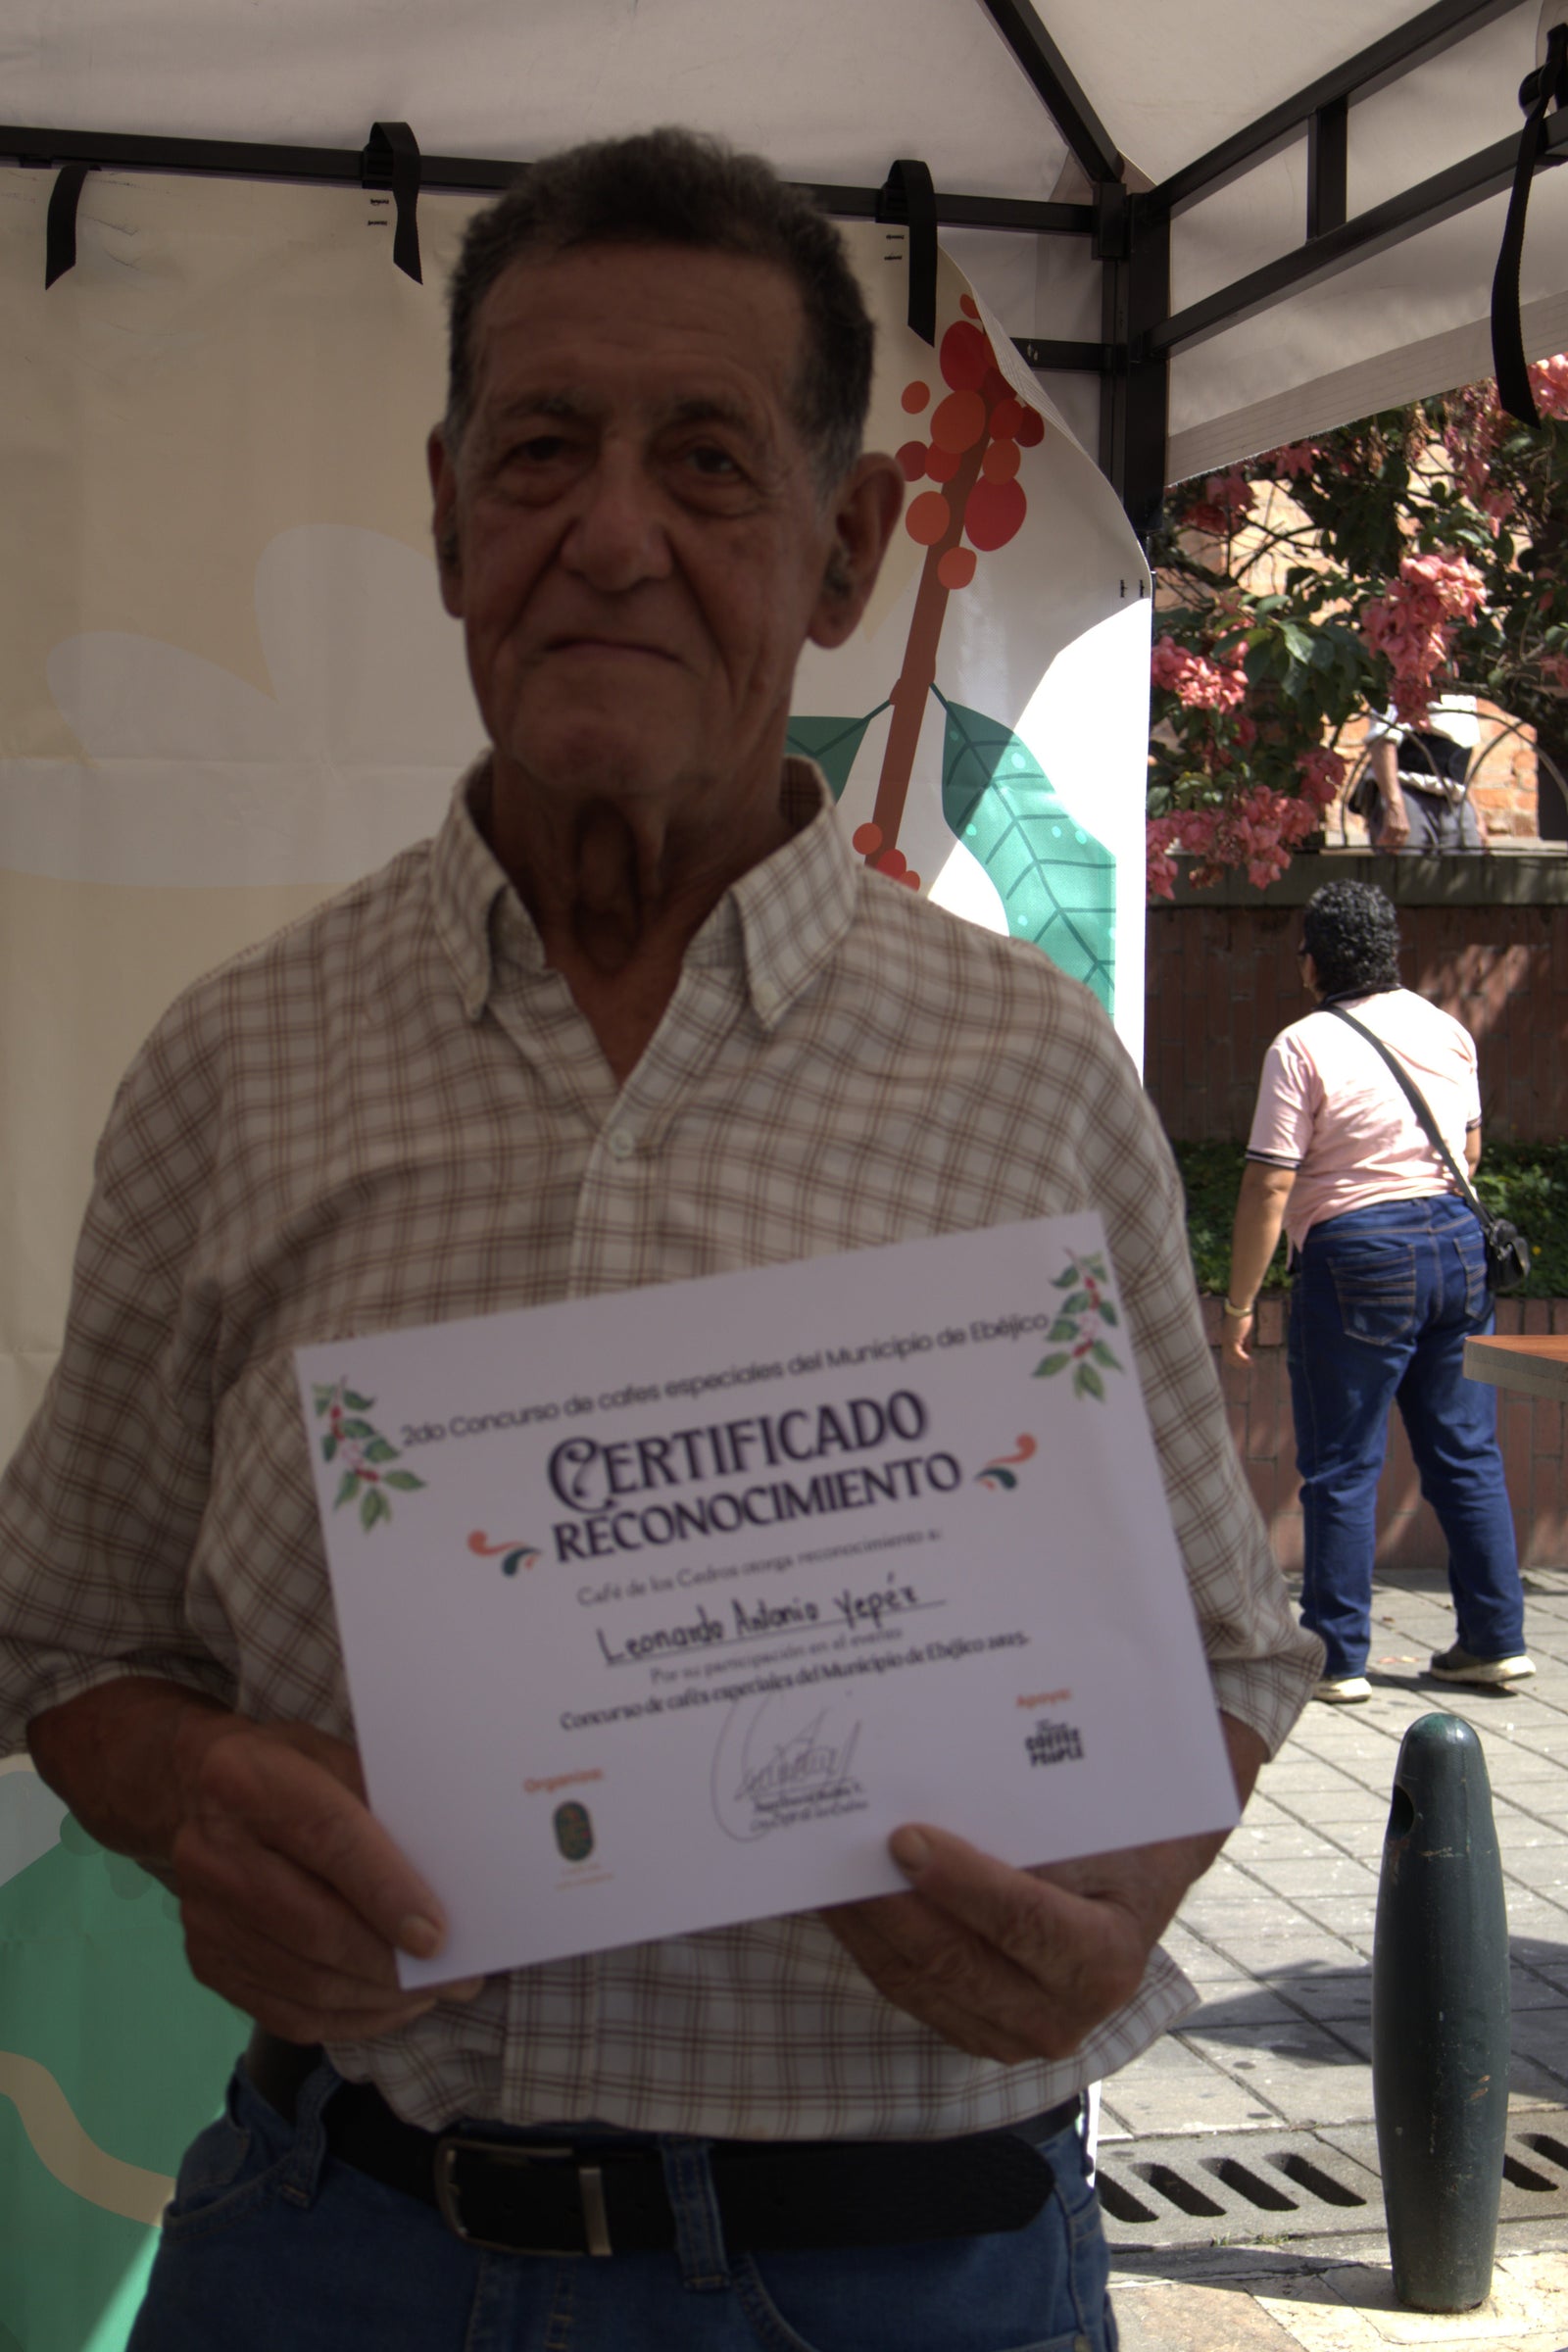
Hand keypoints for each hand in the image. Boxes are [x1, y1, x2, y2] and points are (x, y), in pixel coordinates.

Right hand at [168, 1713, 480, 2041]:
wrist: (195, 1794)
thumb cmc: (285, 1771)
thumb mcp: (332, 1756)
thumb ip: (381, 1805)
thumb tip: (448, 1875)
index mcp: (250, 1782)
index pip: (329, 1843)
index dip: (386, 1895)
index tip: (436, 1937)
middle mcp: (214, 1852)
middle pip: (315, 1928)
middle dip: (393, 1965)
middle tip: (456, 1980)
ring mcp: (203, 1915)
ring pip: (304, 1982)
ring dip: (378, 1999)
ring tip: (431, 1995)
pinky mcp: (206, 1961)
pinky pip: (285, 2012)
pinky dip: (346, 2019)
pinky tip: (387, 2006)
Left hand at [822, 1819, 1224, 2064]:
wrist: (1133, 1887)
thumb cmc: (1116, 1841)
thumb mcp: (1098, 1821)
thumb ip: (1039, 1813)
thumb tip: (958, 1779)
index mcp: (1105, 1957)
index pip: (1025, 1922)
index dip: (963, 1884)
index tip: (907, 1839)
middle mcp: (1062, 2013)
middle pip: (957, 1962)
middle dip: (892, 1906)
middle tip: (844, 1852)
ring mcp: (1015, 2032)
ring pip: (918, 1981)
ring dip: (866, 1925)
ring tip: (824, 1869)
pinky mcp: (974, 2028)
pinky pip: (906, 1987)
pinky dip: (869, 1941)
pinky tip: (838, 1898)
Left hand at [1220, 1305, 1255, 1367]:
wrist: (1239, 1307)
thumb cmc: (1243, 1315)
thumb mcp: (1244, 1330)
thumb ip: (1244, 1340)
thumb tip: (1248, 1349)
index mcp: (1226, 1336)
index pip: (1228, 1351)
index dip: (1237, 1356)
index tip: (1247, 1355)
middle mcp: (1225, 1339)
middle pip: (1227, 1356)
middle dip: (1237, 1363)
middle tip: (1247, 1365)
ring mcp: (1227, 1340)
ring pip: (1231, 1357)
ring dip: (1241, 1362)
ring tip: (1250, 1364)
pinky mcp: (1232, 1339)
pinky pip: (1237, 1353)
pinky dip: (1243, 1358)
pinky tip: (1250, 1360)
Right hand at [1374, 791, 1409, 849]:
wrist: (1395, 804)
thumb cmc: (1398, 814)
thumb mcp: (1402, 823)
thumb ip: (1400, 831)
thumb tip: (1395, 840)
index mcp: (1407, 830)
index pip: (1402, 842)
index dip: (1397, 848)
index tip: (1394, 852)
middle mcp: (1402, 830)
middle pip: (1396, 843)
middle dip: (1391, 848)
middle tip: (1386, 851)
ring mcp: (1396, 828)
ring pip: (1389, 840)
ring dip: (1384, 844)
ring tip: (1380, 846)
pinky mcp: (1389, 825)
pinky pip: (1384, 835)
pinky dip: (1381, 839)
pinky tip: (1378, 842)